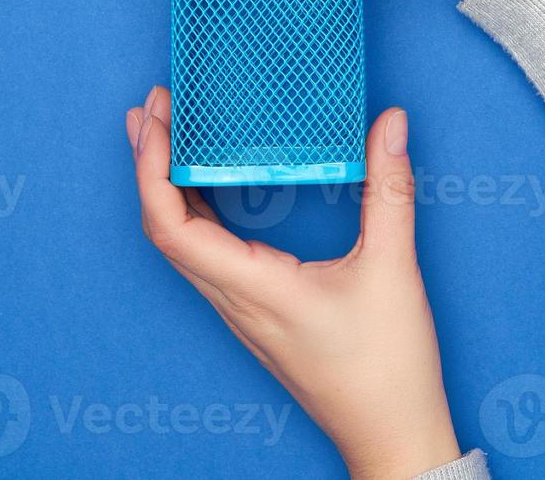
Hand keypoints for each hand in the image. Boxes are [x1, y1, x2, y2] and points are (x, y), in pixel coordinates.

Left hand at [127, 86, 460, 478]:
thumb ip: (389, 190)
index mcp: (256, 289)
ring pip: (181, 244)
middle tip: (154, 107)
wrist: (391, 438)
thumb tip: (390, 124)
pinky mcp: (253, 311)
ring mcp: (239, 309)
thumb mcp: (394, 270)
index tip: (157, 120)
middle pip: (163, 230)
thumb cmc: (389, 369)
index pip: (172, 229)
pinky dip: (194, 210)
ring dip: (166, 186)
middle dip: (150, 163)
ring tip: (166, 133)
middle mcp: (234, 300)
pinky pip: (205, 256)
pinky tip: (206, 183)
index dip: (153, 171)